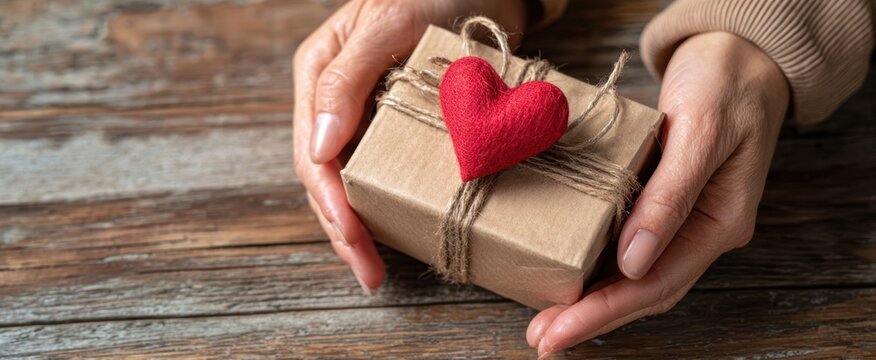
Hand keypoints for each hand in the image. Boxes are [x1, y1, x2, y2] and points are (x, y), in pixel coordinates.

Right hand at [293, 0, 526, 294]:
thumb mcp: (388, 25)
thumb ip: (345, 81)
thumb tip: (318, 151)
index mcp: (319, 74)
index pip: (313, 155)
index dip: (332, 204)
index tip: (356, 240)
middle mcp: (337, 98)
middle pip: (329, 178)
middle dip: (345, 229)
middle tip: (369, 274)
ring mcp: (369, 112)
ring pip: (356, 180)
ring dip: (365, 225)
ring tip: (378, 266)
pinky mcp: (401, 122)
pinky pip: (388, 169)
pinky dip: (392, 202)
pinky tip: (402, 229)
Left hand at [527, 32, 789, 355]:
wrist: (738, 55)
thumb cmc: (724, 84)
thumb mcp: (700, 131)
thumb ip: (670, 197)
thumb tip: (633, 263)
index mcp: (721, 221)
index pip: (657, 284)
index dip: (604, 312)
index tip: (559, 331)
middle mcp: (704, 231)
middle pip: (644, 291)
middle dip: (591, 318)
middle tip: (542, 339)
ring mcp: (685, 221)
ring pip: (636, 277)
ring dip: (593, 301)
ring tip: (548, 320)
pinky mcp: (665, 204)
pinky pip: (631, 247)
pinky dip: (600, 267)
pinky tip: (569, 275)